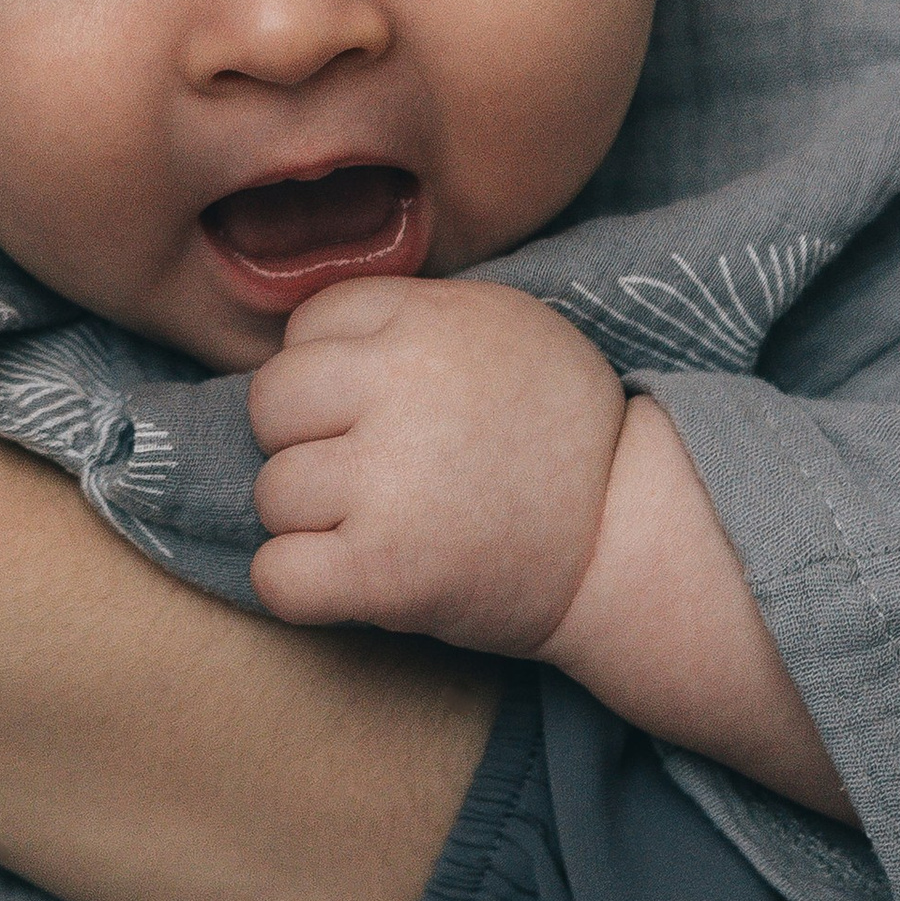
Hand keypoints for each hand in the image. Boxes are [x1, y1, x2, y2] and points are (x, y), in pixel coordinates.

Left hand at [249, 277, 627, 649]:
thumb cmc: (561, 431)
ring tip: (380, 522)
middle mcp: (400, 390)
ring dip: (311, 518)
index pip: (306, 326)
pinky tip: (349, 576)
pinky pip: (277, 575)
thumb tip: (303, 334)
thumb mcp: (502, 325)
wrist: (628, 540)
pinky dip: (299, 585)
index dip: (330, 373)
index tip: (379, 407)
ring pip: (272, 492)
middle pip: (271, 404)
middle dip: (304, 439)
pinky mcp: (386, 571)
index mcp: (426, 321)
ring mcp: (389, 483)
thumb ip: (409, 315)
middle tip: (369, 469)